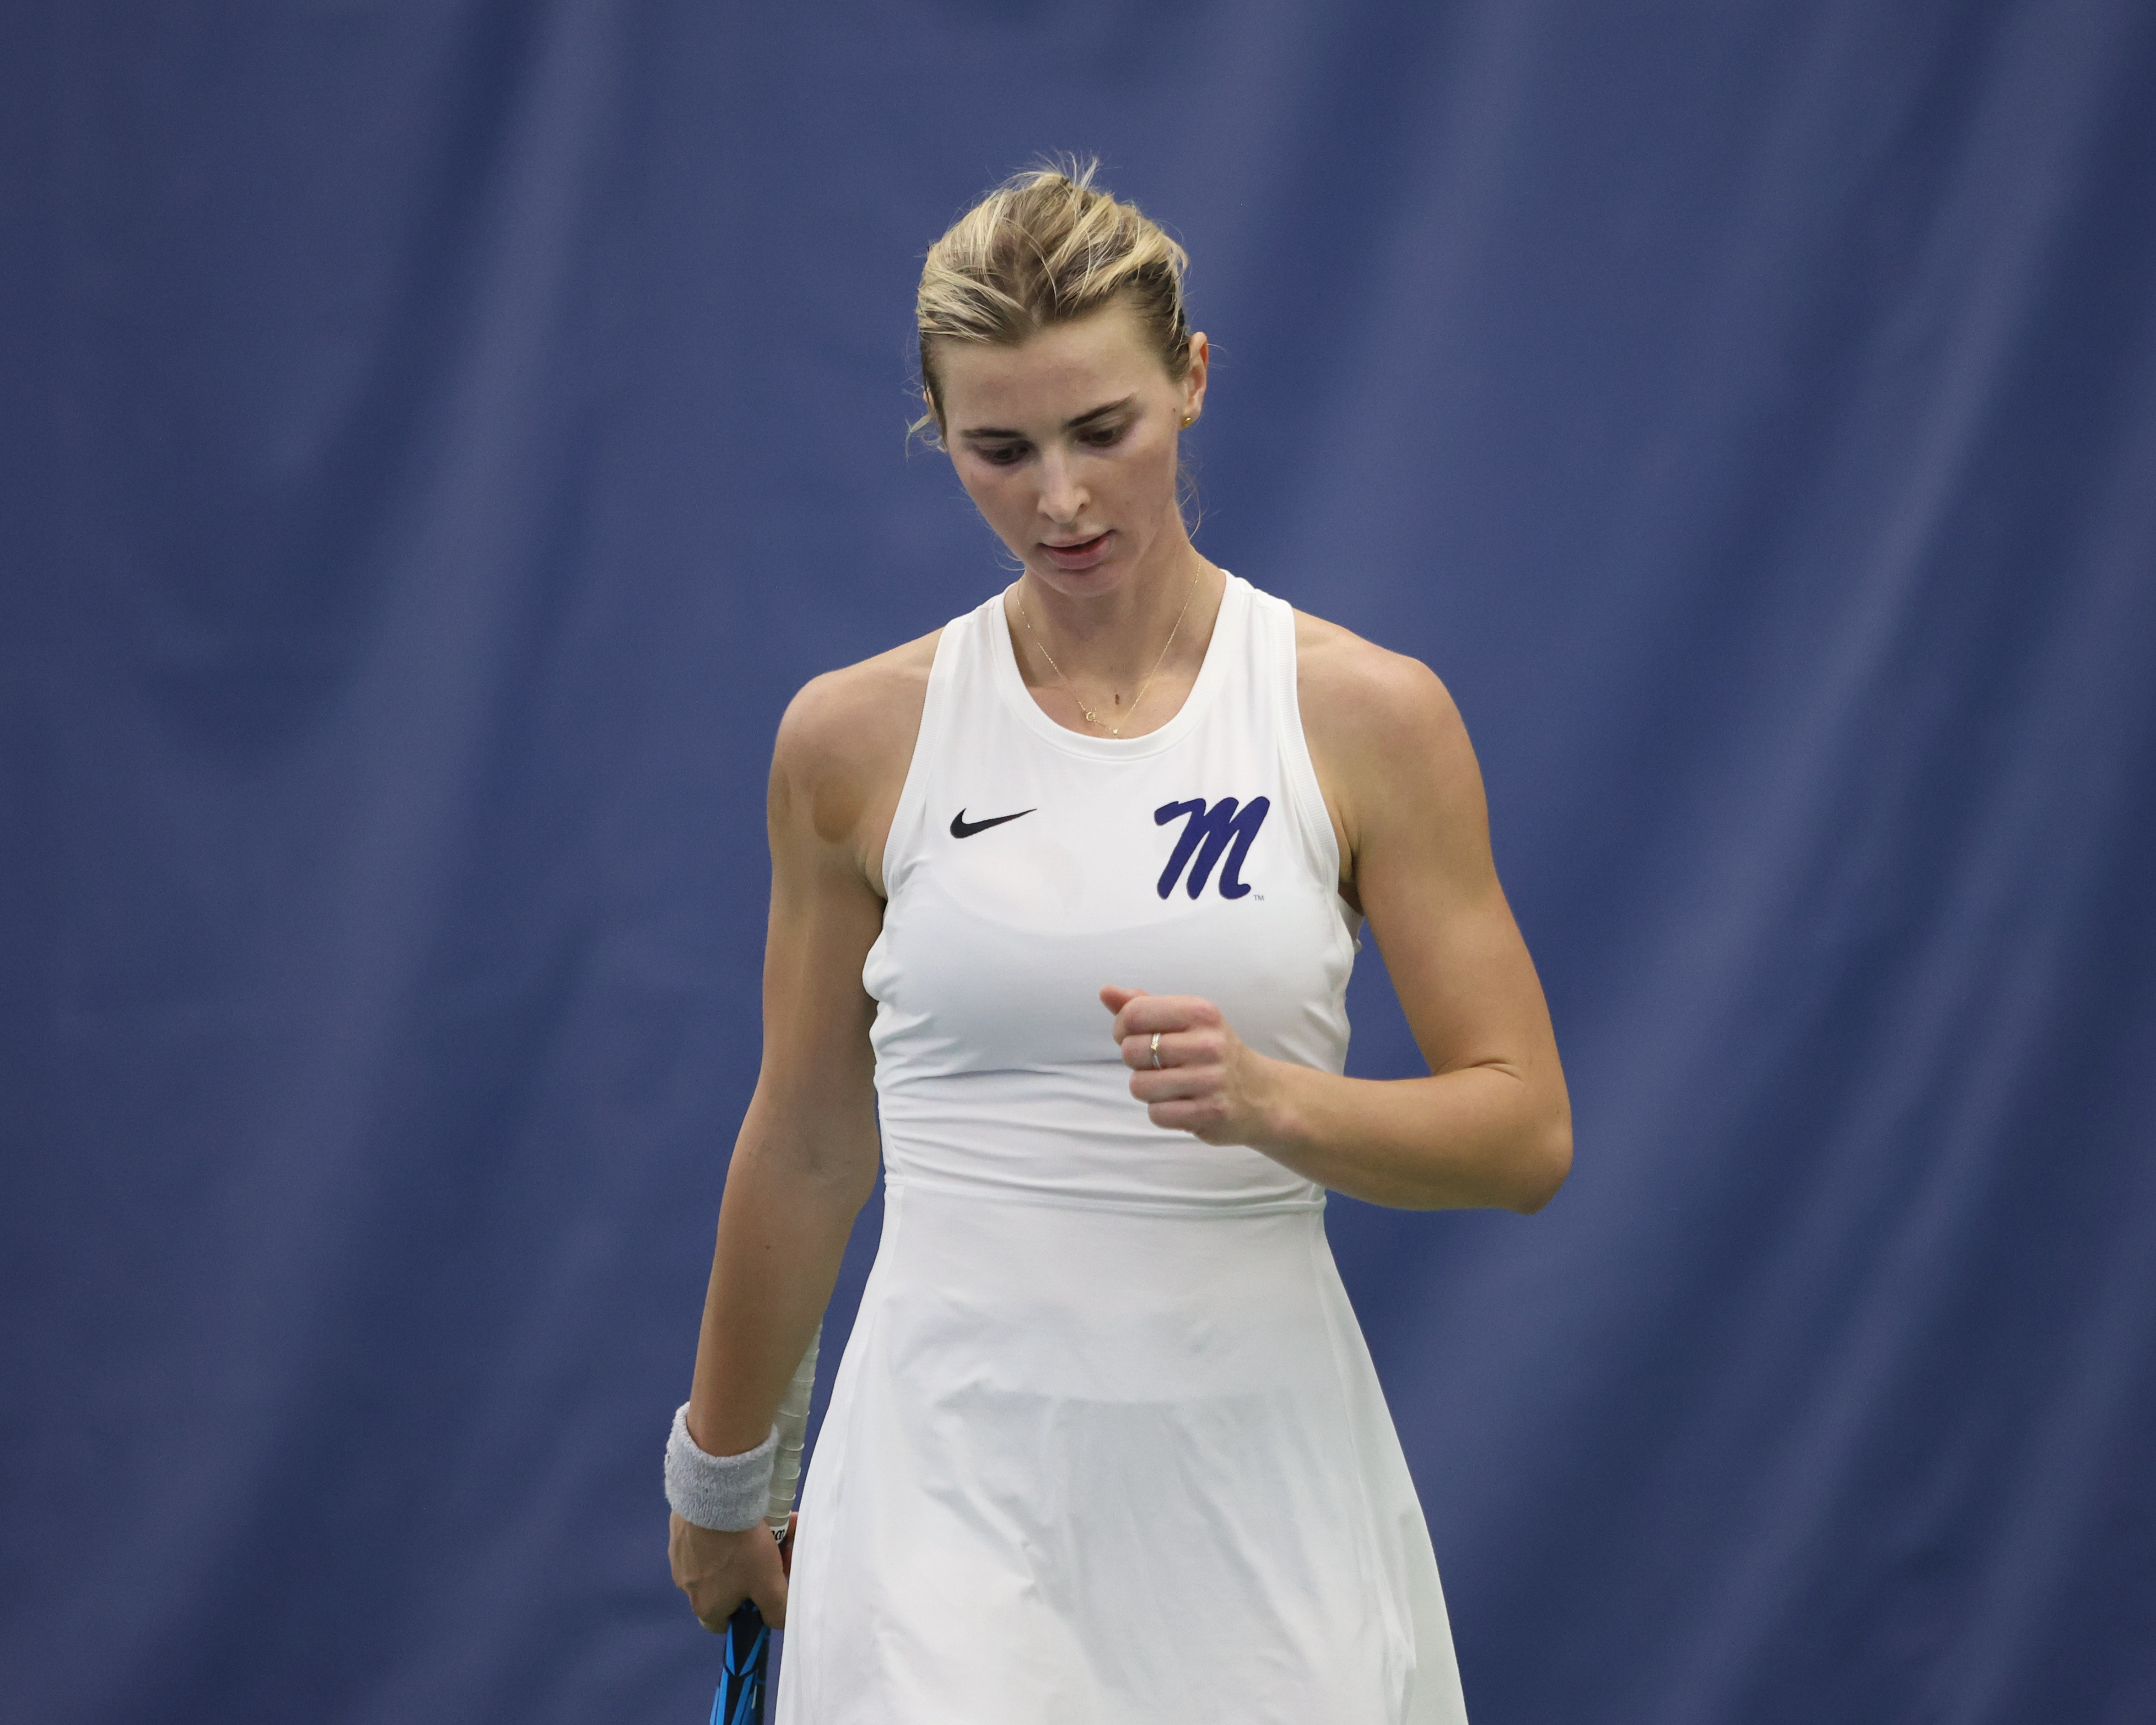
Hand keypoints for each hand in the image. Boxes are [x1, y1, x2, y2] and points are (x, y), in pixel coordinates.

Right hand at [669, 1511, 794, 1630]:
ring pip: (718, 1560)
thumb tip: (778, 1622)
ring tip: (770, 1528)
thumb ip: (777, 1610)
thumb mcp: (768, 1584)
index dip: (746, 1613)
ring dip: (743, 1549)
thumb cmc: (740, 1548)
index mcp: (705, 1607)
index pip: (724, 1623)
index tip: (764, 1592)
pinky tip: (745, 1515)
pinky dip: (726, 1531)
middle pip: (725, 1588)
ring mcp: (680, 1558)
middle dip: (753, 1574)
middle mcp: (686, 1587)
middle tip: (776, 1553)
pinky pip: (707, 1537)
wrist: (712, 1499)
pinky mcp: (679, 1532)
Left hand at [1100, 985, 1279, 1146]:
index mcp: (1200, 1012)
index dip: (1121, 1027)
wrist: (1259, 1093)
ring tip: (1170, 1085)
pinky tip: (1182, 1104)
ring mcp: (1212, 1079)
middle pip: (1132, 1051)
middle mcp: (1208, 1043)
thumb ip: (1143, 1005)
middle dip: (1135, 1061)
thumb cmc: (1209, 1052)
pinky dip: (1162, 1112)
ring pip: (1140, 1086)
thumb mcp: (1184, 1020)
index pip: (1135, 1013)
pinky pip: (1157, 1114)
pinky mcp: (1211, 1112)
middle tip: (1157, 1064)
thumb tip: (1105, 991)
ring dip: (1147, 1089)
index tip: (1132, 1036)